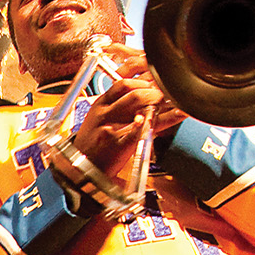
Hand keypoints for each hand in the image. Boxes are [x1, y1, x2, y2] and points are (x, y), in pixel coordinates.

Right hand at [63, 46, 184, 174]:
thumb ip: (116, 108)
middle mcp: (103, 114)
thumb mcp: (97, 121)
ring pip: (137, 104)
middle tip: (163, 96)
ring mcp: (110, 129)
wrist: (78, 172)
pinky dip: (164, 120)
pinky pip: (144, 128)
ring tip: (169, 104)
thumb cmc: (91, 148)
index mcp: (99, 106)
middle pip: (132, 92)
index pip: (122, 84)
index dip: (142, 82)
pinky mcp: (120, 145)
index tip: (152, 86)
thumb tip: (142, 97)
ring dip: (157, 101)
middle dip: (153, 91)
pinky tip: (176, 115)